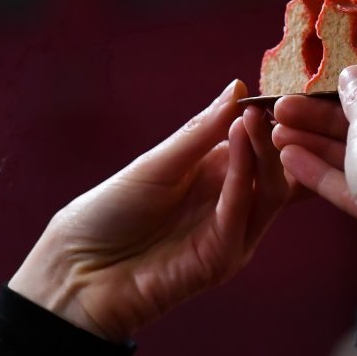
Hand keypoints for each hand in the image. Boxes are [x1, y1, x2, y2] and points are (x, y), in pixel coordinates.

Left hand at [9, 80, 289, 341]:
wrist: (77, 268)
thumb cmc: (111, 212)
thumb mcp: (158, 162)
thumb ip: (202, 131)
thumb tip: (239, 87)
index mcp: (216, 175)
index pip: (258, 146)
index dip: (270, 122)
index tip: (279, 92)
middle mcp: (230, 204)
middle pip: (271, 170)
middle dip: (274, 137)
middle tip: (277, 105)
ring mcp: (230, 234)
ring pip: (268, 193)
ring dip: (264, 154)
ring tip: (255, 120)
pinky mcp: (222, 260)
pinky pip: (240, 216)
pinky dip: (242, 180)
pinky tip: (240, 146)